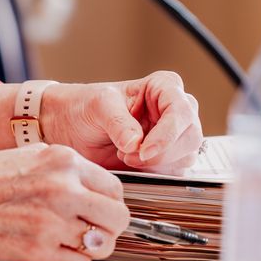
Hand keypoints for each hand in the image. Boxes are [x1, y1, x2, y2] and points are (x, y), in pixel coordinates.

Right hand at [0, 145, 128, 260]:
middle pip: (118, 217)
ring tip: (68, 239)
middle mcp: (62, 189)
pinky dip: (71, 260)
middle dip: (109, 226)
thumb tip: (95, 188)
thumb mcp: (26, 157)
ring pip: (103, 244)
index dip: (109, 202)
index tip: (100, 209)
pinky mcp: (42, 252)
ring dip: (92, 246)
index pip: (115, 187)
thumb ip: (63, 169)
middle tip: (93, 229)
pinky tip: (51, 248)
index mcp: (61, 161)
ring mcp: (53, 222)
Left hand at [42, 71, 202, 172]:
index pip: (182, 110)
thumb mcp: (98, 106)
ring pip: (186, 157)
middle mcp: (174, 111)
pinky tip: (131, 163)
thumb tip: (136, 143)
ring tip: (124, 156)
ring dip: (157, 164)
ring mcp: (174, 135)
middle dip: (162, 153)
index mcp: (163, 87)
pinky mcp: (168, 158)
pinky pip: (176, 172)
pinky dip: (155, 173)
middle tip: (129, 156)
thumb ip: (118, 122)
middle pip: (190, 136)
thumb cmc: (84, 106)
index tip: (144, 148)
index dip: (168, 133)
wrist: (70, 127)